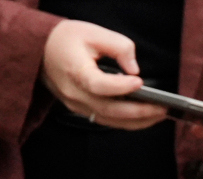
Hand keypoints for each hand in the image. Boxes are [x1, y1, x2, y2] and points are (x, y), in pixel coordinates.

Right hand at [41, 18, 167, 129]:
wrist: (40, 51)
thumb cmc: (65, 40)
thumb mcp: (94, 32)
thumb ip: (119, 47)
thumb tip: (134, 69)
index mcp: (75, 72)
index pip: (99, 85)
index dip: (120, 87)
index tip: (140, 82)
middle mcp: (75, 94)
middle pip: (109, 110)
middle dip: (138, 112)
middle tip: (162, 108)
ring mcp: (76, 105)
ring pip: (108, 120)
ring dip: (135, 122)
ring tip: (158, 115)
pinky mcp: (80, 108)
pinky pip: (104, 119)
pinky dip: (124, 121)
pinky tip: (142, 117)